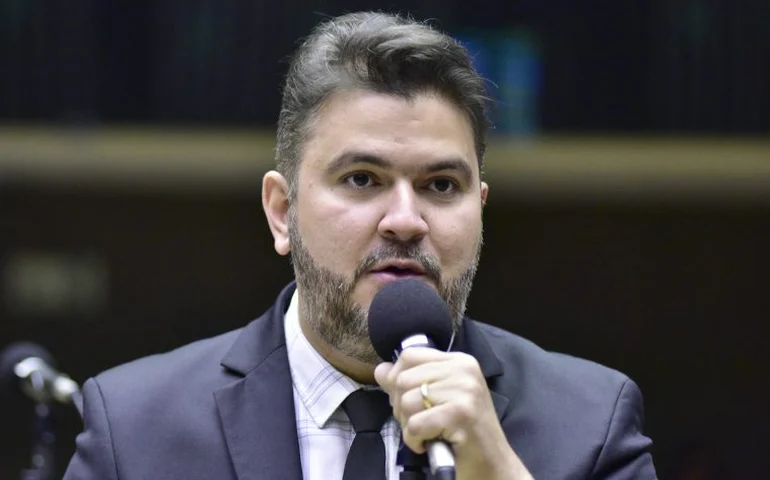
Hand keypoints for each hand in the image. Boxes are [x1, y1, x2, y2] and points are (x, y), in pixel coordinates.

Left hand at [374, 348, 532, 479]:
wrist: (493, 465)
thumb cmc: (463, 433)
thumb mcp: (437, 399)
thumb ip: (410, 381)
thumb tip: (380, 370)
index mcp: (459, 361)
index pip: (409, 356)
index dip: (398, 380)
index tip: (412, 403)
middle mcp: (464, 369)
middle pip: (403, 379)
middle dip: (401, 408)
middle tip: (422, 423)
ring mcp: (465, 390)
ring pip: (406, 402)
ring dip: (409, 426)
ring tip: (428, 434)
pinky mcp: (461, 414)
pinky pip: (415, 424)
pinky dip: (414, 440)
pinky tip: (429, 444)